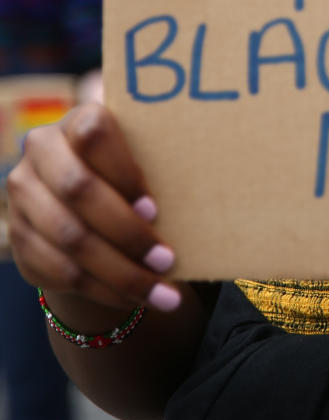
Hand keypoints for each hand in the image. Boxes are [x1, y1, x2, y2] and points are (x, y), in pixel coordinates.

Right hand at [6, 103, 180, 316]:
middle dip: (127, 232)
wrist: (87, 201)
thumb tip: (218, 168)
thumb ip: (163, 157)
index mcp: (76, 119)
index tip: (155, 209)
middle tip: (168, 260)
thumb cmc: (133, 172)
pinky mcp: (20, 238)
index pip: (94, 134)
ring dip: (120, 272)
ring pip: (70, 238)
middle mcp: (41, 150)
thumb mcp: (145, 156)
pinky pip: (59, 270)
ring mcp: (24, 195)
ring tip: (162, 291)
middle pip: (78, 190)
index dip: (124, 172)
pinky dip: (102, 290)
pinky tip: (134, 300)